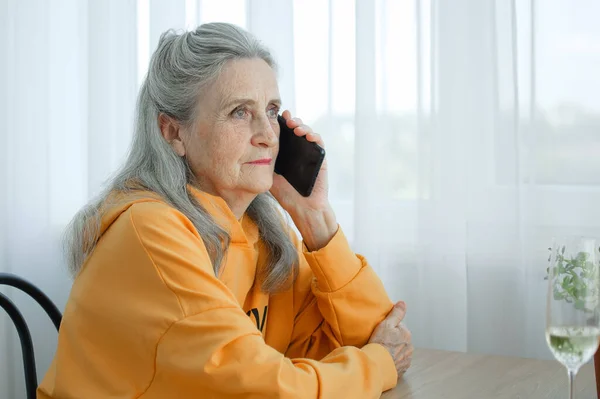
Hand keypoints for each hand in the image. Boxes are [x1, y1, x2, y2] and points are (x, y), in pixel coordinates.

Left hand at [270, 110, 336, 250]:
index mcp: (286, 152)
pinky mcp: (321, 158)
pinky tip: (308, 136)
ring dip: (302, 126)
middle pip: (296, 129)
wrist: (302, 208)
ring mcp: (310, 152)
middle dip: (291, 121)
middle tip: (286, 120)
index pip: (284, 132)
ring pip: (307, 132)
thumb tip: (248, 149)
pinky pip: (319, 143)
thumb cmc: (286, 194)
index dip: (280, 123)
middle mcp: (299, 150)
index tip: (275, 116)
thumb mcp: (270, 175)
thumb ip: (263, 163)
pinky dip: (314, 136)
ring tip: (295, 127)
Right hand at [368, 301, 412, 376]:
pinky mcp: (403, 369)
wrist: (377, 365)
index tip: (382, 332)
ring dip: (393, 351)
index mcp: (407, 334)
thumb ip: (396, 313)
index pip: (399, 327)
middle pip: (400, 339)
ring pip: (400, 351)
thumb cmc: (380, 343)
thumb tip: (402, 303)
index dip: (389, 329)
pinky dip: (393, 361)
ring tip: (382, 352)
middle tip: (381, 342)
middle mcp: (409, 346)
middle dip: (393, 340)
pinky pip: (398, 362)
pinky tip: (385, 360)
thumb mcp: (386, 324)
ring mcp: (407, 359)